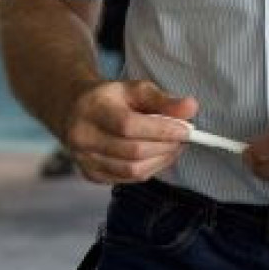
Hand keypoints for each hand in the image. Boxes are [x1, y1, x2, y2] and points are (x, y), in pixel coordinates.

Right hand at [58, 79, 197, 184]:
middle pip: (133, 151)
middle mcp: (83, 136)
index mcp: (93, 108)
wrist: (77, 111)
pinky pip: (127, 179)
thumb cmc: (112, 99)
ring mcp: (84, 159)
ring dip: (160, 160)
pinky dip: (148, 169)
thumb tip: (191, 108)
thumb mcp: (136, 89)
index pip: (129, 125)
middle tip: (182, 138)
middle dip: (165, 146)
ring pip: (131, 170)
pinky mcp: (90, 174)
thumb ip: (163, 99)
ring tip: (172, 147)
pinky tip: (156, 157)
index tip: (186, 129)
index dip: (161, 130)